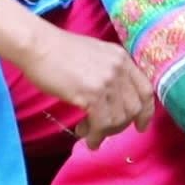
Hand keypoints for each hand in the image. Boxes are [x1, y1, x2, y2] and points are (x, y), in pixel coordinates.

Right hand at [0, 0, 153, 147]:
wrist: (37, 46)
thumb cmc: (59, 52)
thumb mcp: (95, 55)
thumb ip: (110, 72)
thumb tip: (113, 100)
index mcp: (122, 58)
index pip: (146, 89)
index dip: (146, 111)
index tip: (140, 126)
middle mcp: (119, 68)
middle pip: (134, 107)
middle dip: (122, 125)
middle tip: (105, 131)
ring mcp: (107, 81)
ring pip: (119, 118)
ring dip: (106, 131)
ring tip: (88, 132)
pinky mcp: (91, 93)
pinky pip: (102, 123)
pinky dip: (96, 135)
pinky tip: (87, 138)